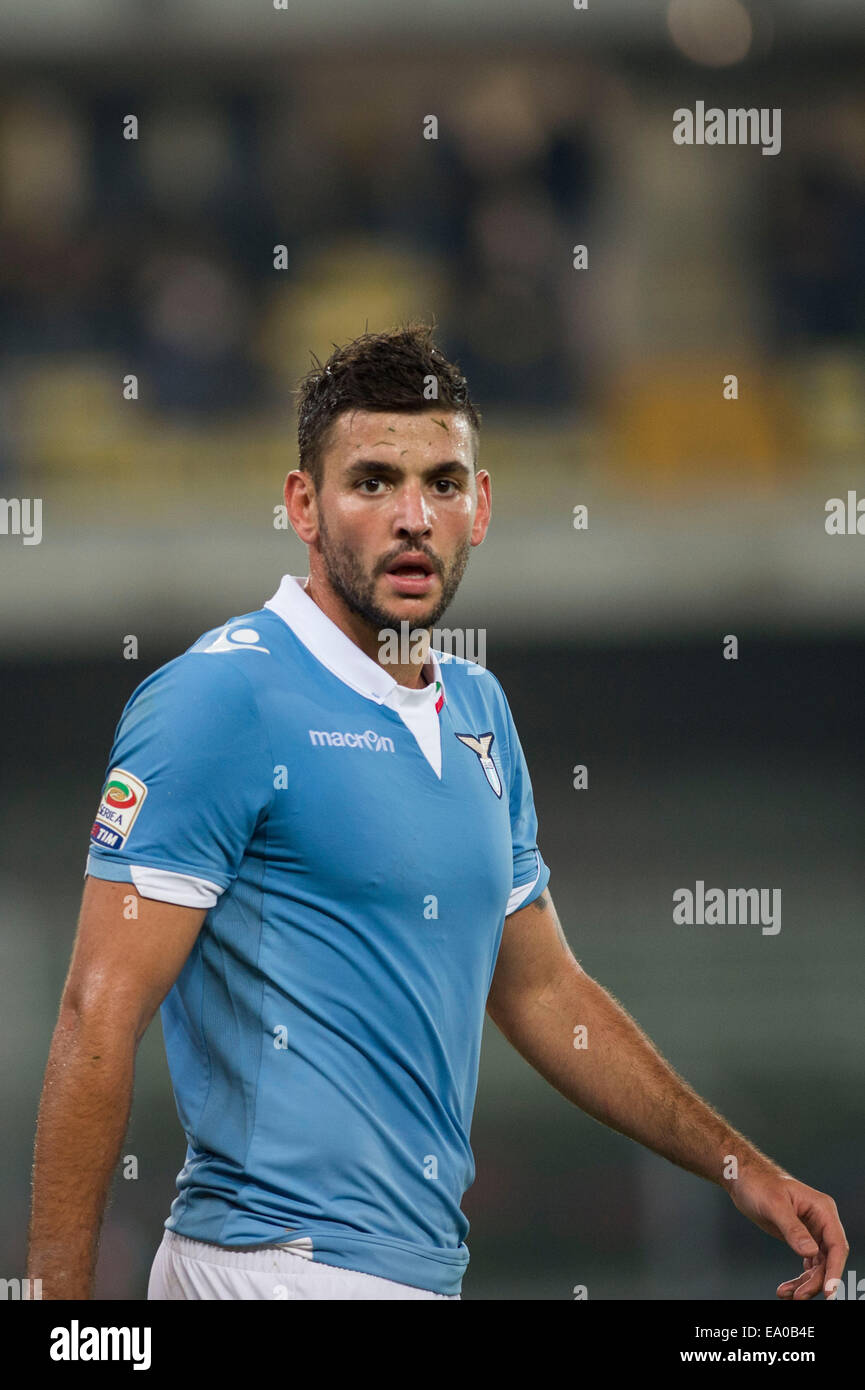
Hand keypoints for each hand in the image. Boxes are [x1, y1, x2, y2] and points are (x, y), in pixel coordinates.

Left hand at [727, 1167, 847, 1298]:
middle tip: (799, 1296)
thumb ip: (792, 1228)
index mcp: (822, 1210)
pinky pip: (807, 1265)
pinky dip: (799, 1279)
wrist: (743, 1179)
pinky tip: (787, 1289)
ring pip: (818, 1266)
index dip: (834, 1270)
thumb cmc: (758, 1184)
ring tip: (787, 1294)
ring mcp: (812, 1232)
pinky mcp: (801, 1239)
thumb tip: (810, 1252)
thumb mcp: (774, 1205)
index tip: (828, 1292)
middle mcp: (821, 1222)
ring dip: (806, 1283)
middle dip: (816, 1281)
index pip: (836, 1246)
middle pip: (828, 1260)